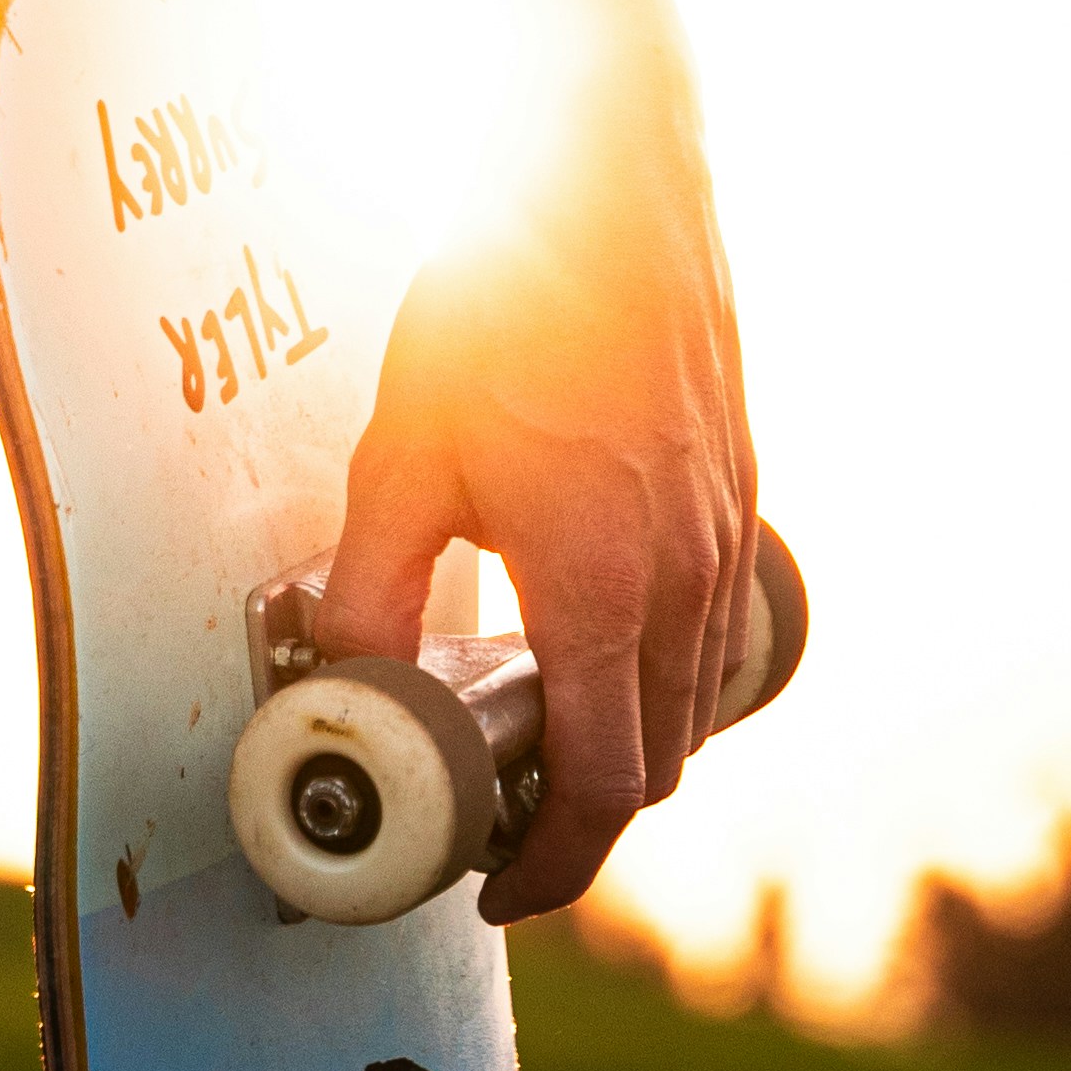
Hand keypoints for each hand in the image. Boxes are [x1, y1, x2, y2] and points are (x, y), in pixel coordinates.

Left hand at [312, 31, 755, 923]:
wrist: (609, 182)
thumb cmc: (505, 307)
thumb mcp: (403, 454)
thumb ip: (369, 589)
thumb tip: (333, 688)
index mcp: (602, 588)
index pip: (599, 793)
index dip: (548, 869)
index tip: (495, 889)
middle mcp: (684, 576)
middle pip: (656, 767)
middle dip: (580, 820)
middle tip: (497, 814)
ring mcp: (724, 529)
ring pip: (694, 697)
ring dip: (627, 742)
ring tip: (537, 726)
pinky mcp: (737, 483)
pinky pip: (714, 622)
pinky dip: (663, 666)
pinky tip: (592, 622)